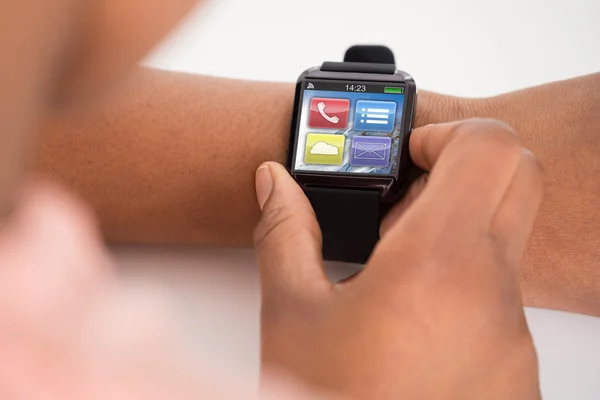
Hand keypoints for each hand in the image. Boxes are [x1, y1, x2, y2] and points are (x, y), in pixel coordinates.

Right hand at [254, 119, 543, 399]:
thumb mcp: (292, 316)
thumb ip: (283, 232)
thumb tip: (274, 183)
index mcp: (439, 265)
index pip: (490, 146)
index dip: (448, 133)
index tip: (409, 157)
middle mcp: (492, 293)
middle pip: (517, 179)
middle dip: (462, 170)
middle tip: (403, 202)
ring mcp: (514, 333)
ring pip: (504, 243)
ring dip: (453, 234)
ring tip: (390, 269)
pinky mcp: (515, 365)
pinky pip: (499, 296)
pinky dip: (460, 283)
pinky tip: (407, 318)